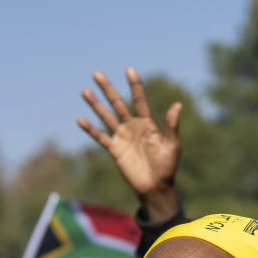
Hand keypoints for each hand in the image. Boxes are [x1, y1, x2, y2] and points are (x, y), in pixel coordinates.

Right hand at [77, 68, 182, 221]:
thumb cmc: (167, 166)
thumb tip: (177, 104)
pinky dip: (90, 129)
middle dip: (108, 89)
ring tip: (85, 91)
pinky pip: (100, 137)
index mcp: (147, 123)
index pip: (139, 99)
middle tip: (97, 73)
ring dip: (95, 104)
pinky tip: (80, 119)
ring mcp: (122, 137)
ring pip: (106, 117)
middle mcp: (132, 126)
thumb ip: (171, 125)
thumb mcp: (172, 144)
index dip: (134, 85)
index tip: (129, 70)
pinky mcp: (114, 150)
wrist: (155, 187)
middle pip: (118, 103)